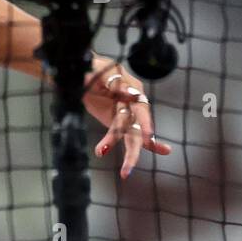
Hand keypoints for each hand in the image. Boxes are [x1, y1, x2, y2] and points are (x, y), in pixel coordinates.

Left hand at [85, 58, 172, 180]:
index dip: (143, 123)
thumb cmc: (89, 68)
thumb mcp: (99, 72)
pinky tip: (163, 151)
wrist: (78, 70)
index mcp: (132, 87)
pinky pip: (131, 134)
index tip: (148, 137)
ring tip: (126, 172)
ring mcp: (127, 111)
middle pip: (137, 127)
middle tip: (128, 167)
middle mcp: (134, 101)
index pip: (139, 109)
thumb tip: (134, 95)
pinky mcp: (118, 119)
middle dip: (134, 147)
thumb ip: (116, 84)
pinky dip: (144, 145)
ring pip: (133, 135)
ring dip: (131, 153)